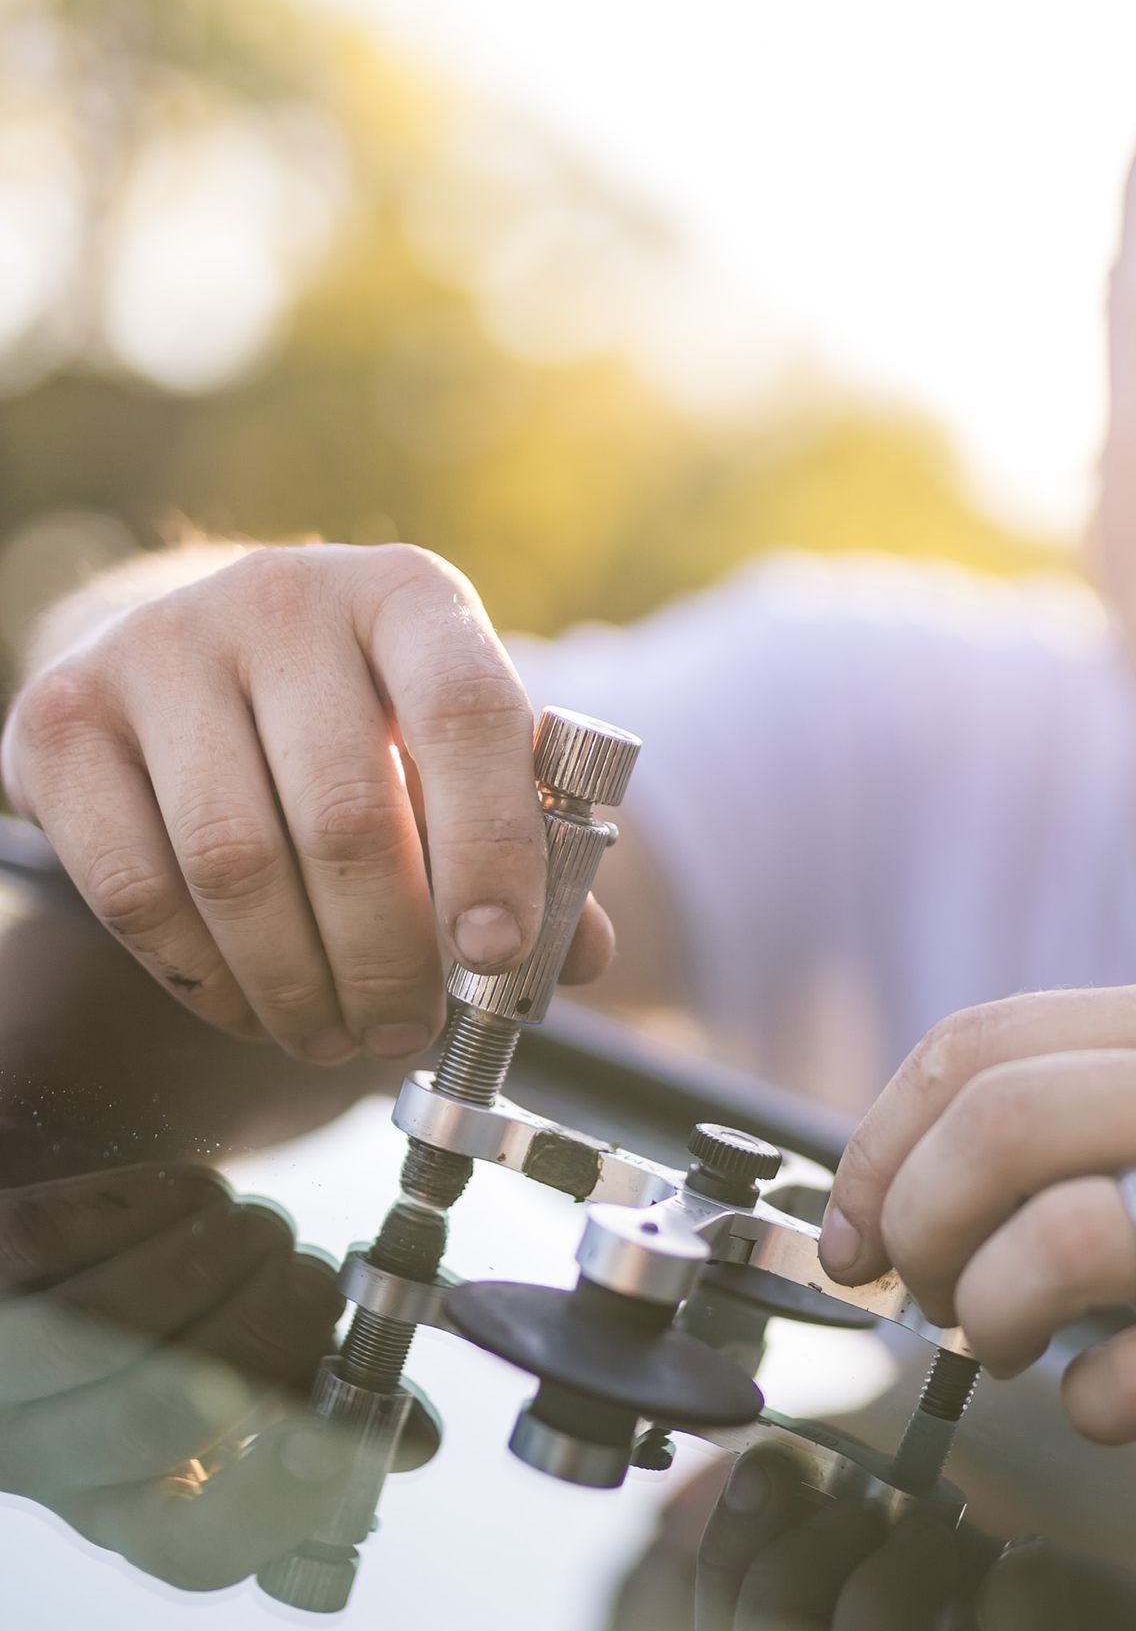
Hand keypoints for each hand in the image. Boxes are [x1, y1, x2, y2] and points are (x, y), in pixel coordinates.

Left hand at [0, 1162, 353, 1587]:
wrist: (43, 1261)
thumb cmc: (157, 1323)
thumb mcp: (232, 1385)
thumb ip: (322, 1404)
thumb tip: (413, 1440)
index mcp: (120, 1507)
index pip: (194, 1549)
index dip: (278, 1500)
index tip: (354, 1425)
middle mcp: (36, 1459)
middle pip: (158, 1421)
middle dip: (268, 1334)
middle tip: (320, 1281)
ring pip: (107, 1326)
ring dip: (217, 1258)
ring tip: (263, 1228)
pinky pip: (56, 1238)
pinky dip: (151, 1205)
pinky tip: (195, 1196)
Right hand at [1, 543, 613, 1062]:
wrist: (192, 661)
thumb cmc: (356, 727)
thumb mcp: (456, 759)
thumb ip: (530, 850)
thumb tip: (575, 959)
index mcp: (406, 595)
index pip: (466, 715)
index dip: (490, 850)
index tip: (496, 956)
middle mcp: (280, 599)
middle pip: (345, 818)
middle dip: (388, 960)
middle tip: (406, 1032)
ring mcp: (160, 649)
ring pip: (238, 866)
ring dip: (298, 985)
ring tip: (335, 1035)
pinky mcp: (64, 718)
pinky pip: (136, 889)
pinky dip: (204, 977)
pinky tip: (250, 1005)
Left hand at [820, 976, 1135, 1511]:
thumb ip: (1086, 1120)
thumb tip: (889, 1183)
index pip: (980, 1047)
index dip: (876, 1148)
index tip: (852, 1232)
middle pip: (1002, 1126)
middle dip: (916, 1226)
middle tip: (920, 1293)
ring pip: (1064, 1242)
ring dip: (993, 1313)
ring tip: (1008, 1344)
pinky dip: (1089, 1405)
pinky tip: (1111, 1401)